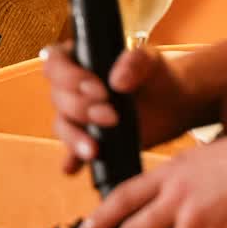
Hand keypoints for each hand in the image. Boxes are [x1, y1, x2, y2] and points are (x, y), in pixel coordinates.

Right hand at [41, 41, 201, 175]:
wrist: (171, 102)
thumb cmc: (154, 74)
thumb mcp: (149, 60)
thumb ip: (135, 62)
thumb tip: (117, 81)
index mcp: (79, 59)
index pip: (55, 63)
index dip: (69, 77)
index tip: (100, 90)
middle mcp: (71, 87)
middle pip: (58, 97)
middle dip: (81, 109)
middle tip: (112, 116)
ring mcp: (77, 115)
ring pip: (62, 125)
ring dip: (74, 138)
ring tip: (94, 149)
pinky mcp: (87, 138)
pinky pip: (71, 151)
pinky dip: (71, 159)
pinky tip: (73, 168)